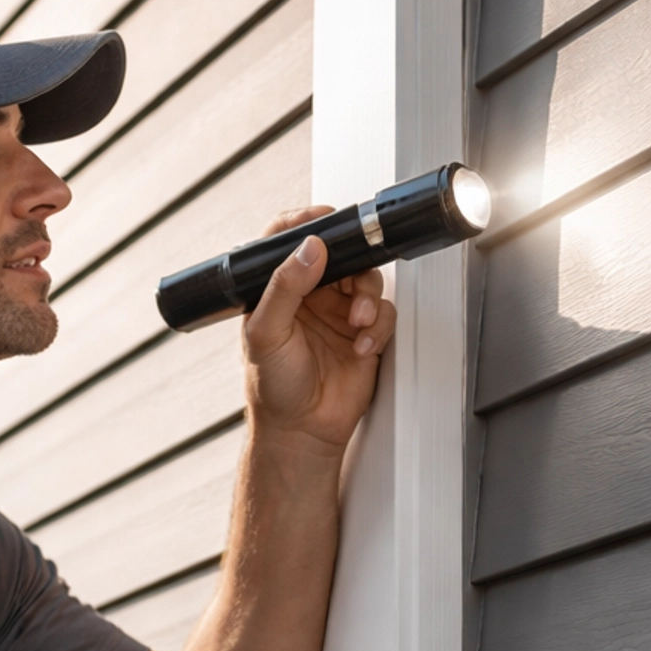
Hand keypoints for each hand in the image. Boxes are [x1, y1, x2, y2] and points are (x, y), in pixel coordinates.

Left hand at [241, 208, 397, 455]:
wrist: (301, 432)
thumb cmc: (272, 388)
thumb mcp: (265, 333)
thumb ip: (283, 287)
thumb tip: (308, 249)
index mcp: (278, 289)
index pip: (289, 240)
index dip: (306, 223)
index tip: (323, 219)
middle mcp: (310, 296)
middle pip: (340, 255)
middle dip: (352, 263)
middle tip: (351, 278)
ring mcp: (338, 313)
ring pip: (367, 280)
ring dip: (367, 297)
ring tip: (357, 321)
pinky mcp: (365, 334)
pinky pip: (385, 314)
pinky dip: (379, 327)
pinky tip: (362, 345)